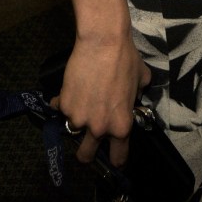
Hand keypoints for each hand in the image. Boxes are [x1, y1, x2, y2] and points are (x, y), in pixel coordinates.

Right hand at [50, 36, 150, 166]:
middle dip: (86, 151)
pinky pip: (60, 108)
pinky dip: (63, 100)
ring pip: (72, 127)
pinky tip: (70, 88)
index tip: (114, 157)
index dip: (117, 159)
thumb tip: (132, 98)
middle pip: (85, 156)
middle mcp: (98, 127)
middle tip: (88, 139)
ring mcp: (78, 117)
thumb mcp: (141, 80)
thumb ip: (136, 96)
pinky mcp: (63, 104)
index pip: (118, 157)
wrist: (103, 42)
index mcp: (121, 126)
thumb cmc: (126, 59)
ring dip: (76, 117)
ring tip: (82, 98)